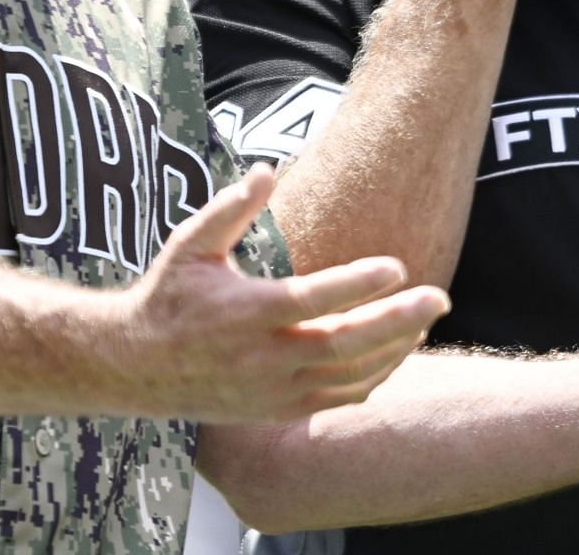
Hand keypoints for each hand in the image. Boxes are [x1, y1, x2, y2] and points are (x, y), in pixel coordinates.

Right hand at [114, 164, 450, 422]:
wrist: (138, 368)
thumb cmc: (169, 296)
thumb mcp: (191, 244)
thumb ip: (230, 208)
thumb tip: (267, 169)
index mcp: (246, 312)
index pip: (314, 299)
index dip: (358, 284)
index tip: (397, 265)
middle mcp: (265, 357)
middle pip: (345, 344)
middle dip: (399, 321)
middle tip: (440, 297)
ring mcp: (275, 390)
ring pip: (350, 377)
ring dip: (394, 349)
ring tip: (426, 320)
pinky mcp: (281, 410)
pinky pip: (340, 397)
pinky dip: (375, 377)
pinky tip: (396, 350)